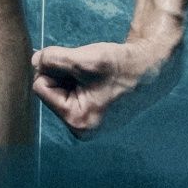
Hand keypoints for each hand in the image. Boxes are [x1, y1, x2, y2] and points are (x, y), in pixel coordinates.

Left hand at [31, 39, 182, 138]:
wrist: (152, 69)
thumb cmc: (121, 66)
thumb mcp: (82, 60)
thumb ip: (53, 60)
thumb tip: (34, 61)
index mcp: (78, 122)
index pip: (40, 87)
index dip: (52, 69)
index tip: (78, 65)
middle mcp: (80, 127)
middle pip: (49, 88)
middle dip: (63, 72)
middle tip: (89, 70)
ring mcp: (87, 121)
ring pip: (59, 87)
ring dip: (71, 73)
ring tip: (95, 74)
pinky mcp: (91, 111)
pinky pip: (71, 89)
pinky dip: (79, 77)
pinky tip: (98, 77)